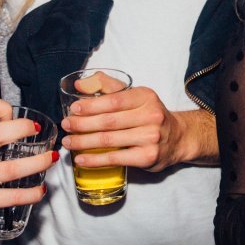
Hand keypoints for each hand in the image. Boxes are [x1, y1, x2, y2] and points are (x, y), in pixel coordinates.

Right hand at [0, 96, 55, 239]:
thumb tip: (4, 120)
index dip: (2, 107)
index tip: (11, 118)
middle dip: (23, 128)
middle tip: (37, 130)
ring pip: (11, 169)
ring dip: (38, 162)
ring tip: (52, 158)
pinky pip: (10, 197)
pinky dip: (30, 194)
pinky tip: (40, 190)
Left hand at [61, 85, 210, 172]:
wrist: (178, 138)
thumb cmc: (150, 115)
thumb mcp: (136, 96)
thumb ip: (109, 87)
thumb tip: (79, 85)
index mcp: (146, 97)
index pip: (114, 100)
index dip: (91, 105)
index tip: (73, 109)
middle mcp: (150, 116)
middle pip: (108, 121)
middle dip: (82, 124)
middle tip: (66, 126)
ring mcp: (150, 138)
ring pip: (109, 140)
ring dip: (84, 142)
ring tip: (68, 142)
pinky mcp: (147, 157)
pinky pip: (115, 158)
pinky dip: (95, 160)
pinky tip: (81, 159)